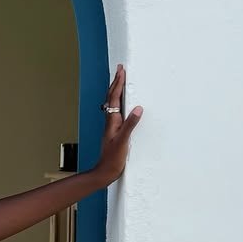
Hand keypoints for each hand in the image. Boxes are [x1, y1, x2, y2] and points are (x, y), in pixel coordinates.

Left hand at [94, 65, 142, 184]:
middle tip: (120, 69)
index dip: (118, 83)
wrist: (105, 172)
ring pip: (113, 103)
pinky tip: (123, 104)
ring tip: (120, 80)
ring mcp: (112, 126)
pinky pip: (117, 111)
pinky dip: (119, 102)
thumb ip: (130, 124)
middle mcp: (110, 121)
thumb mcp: (123, 141)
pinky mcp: (115, 131)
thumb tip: (137, 108)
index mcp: (112, 121)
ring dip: (117, 90)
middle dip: (116, 82)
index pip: (115, 97)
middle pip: (112, 97)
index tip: (122, 70)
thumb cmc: (112, 159)